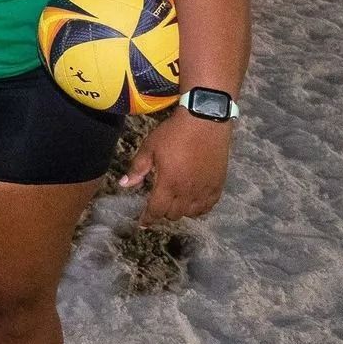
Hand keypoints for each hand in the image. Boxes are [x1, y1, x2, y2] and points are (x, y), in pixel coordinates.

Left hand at [119, 111, 231, 225]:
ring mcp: (204, 189)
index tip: (143, 223)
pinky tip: (194, 202)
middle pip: (173, 214)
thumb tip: (124, 185)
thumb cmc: (174, 133)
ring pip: (191, 213)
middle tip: (159, 203)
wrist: (205, 120)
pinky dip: (199, 209)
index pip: (156, 210)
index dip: (148, 219)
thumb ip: (137, 168)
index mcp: (168, 183)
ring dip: (180, 211)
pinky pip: (208, 206)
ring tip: (175, 202)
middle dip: (163, 212)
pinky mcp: (218, 185)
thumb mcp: (150, 147)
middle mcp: (187, 191)